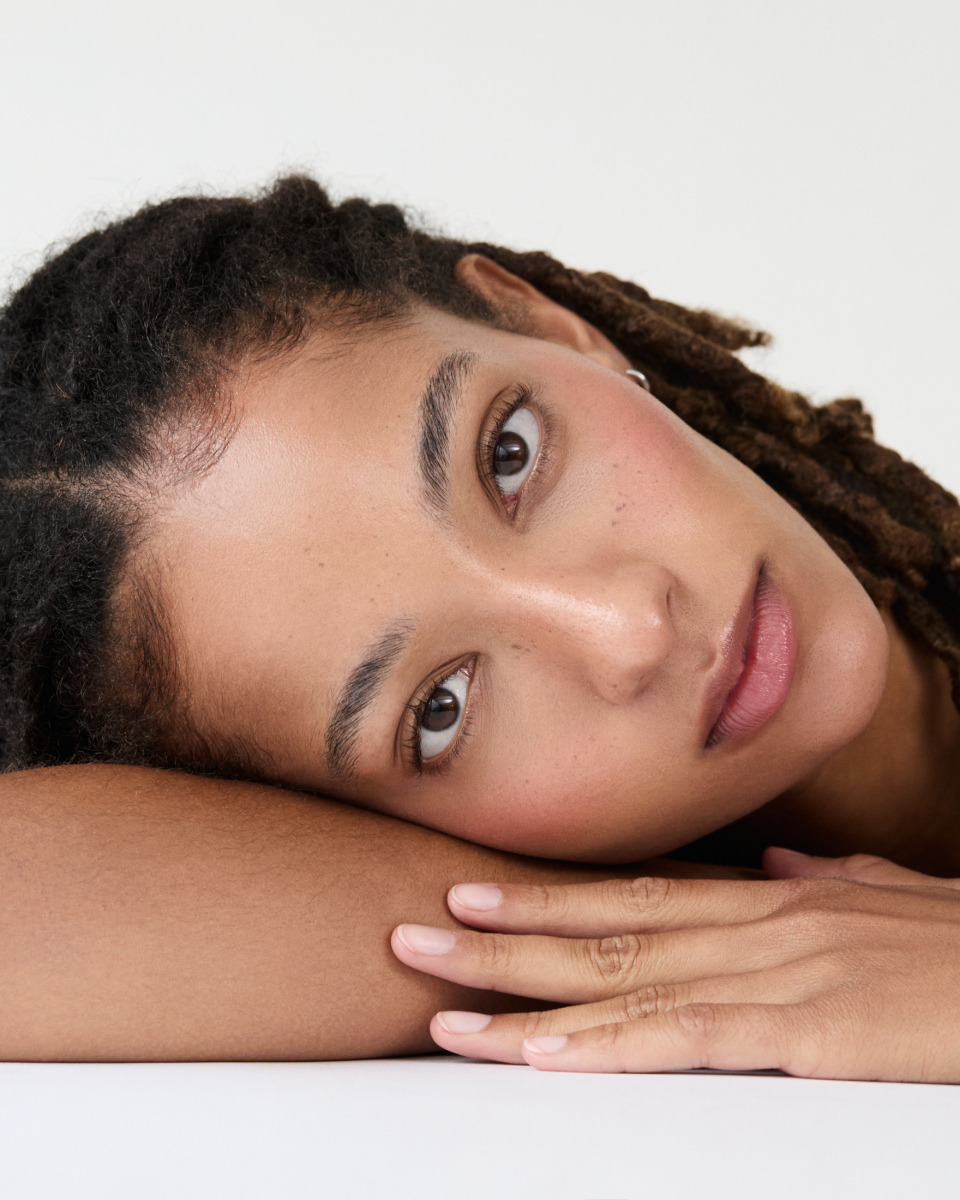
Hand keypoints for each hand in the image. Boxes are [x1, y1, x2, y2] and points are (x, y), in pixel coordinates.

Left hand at [390, 851, 959, 1080]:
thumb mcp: (898, 908)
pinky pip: (691, 1036)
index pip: (639, 897)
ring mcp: (785, 975)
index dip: (550, 900)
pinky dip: (610, 1045)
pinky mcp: (815, 1033)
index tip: (477, 895)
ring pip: (628, 981)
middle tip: (415, 932)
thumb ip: (835, 885)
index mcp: (778, 904)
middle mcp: (763, 927)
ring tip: (440, 1000)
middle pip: (609, 932)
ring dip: (526, 994)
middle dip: (506, 938)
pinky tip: (543, 1054)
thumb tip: (785, 867)